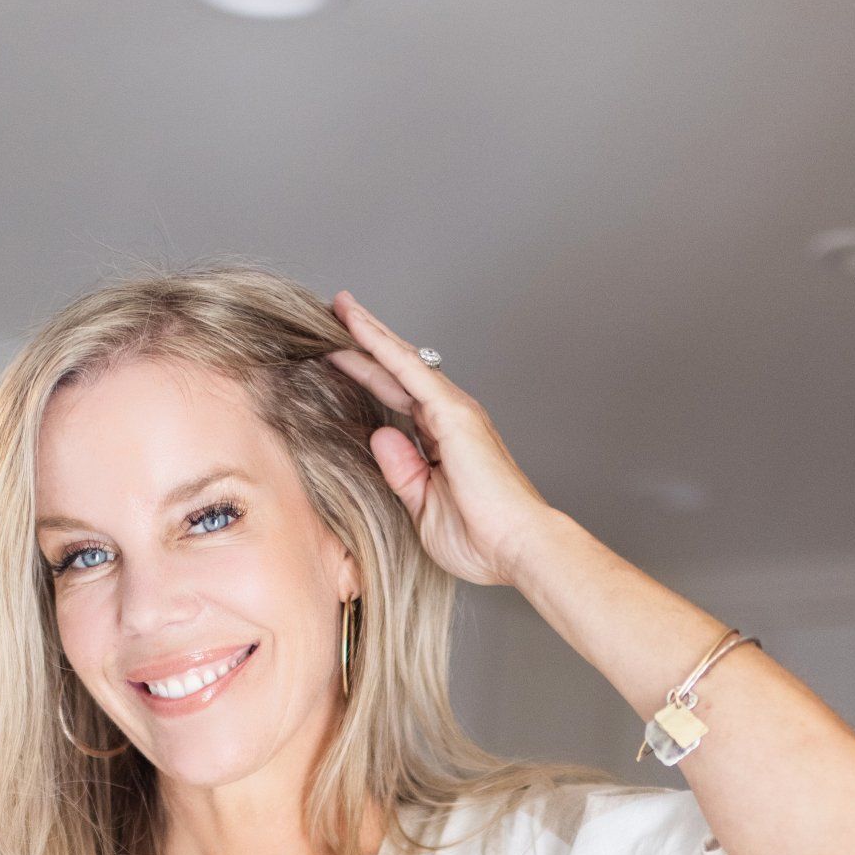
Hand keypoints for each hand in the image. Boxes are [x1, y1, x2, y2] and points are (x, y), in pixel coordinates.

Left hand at [327, 288, 555, 587]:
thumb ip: (400, 471)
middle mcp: (450, 418)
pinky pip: (409, 370)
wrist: (517, 548)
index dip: (369, 373)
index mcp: (443, 441)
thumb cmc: (480, 540)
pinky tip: (357, 326)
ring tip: (340, 306)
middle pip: (399, 370)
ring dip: (370, 332)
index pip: (398, 397)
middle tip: (337, 310)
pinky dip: (381, 346)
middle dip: (367, 341)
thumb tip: (377, 434)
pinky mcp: (453, 413)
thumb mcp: (423, 506)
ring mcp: (454, 411)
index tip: (338, 356)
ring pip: (402, 360)